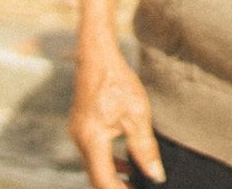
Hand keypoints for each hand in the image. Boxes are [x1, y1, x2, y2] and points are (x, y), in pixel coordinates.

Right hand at [69, 37, 163, 187]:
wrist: (97, 56)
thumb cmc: (116, 81)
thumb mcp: (137, 116)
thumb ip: (145, 149)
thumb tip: (155, 176)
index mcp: (92, 138)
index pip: (103, 179)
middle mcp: (79, 137)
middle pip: (95, 176)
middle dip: (115, 187)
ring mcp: (77, 131)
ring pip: (92, 165)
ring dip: (111, 176)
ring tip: (135, 183)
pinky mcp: (79, 125)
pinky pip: (91, 152)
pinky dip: (107, 162)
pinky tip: (125, 164)